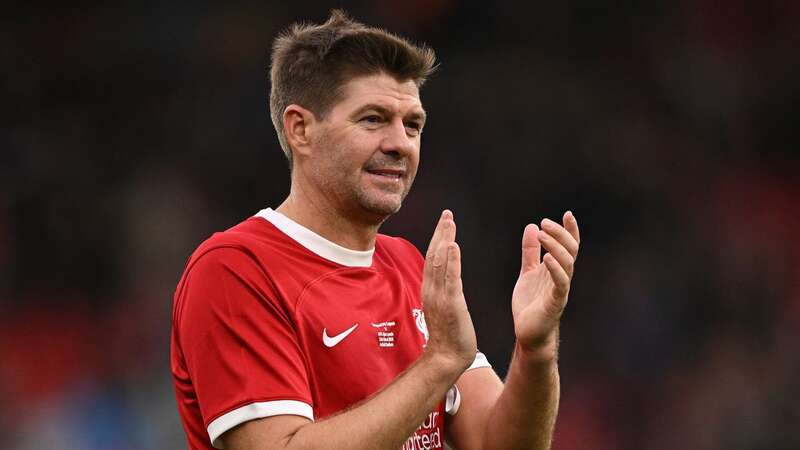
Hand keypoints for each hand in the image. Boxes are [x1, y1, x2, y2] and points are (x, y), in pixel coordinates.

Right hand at [420, 210, 476, 372]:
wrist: (447, 359)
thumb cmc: (449, 336)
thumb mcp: (443, 308)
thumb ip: (443, 292)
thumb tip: (446, 279)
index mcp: (431, 289)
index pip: (433, 258)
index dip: (439, 238)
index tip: (445, 220)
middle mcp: (432, 290)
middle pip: (434, 255)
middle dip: (441, 232)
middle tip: (447, 213)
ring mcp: (440, 297)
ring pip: (440, 263)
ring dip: (445, 240)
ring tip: (450, 222)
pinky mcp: (451, 305)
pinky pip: (450, 279)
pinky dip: (451, 261)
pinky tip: (453, 246)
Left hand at [511, 211, 580, 357]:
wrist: (528, 333)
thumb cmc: (530, 304)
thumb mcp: (527, 272)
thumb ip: (530, 252)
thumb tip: (532, 226)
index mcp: (556, 270)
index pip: (569, 247)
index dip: (570, 230)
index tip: (567, 214)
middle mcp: (562, 277)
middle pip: (571, 251)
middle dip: (561, 234)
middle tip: (546, 222)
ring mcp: (560, 290)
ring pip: (567, 264)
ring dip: (555, 246)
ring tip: (542, 234)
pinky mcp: (555, 303)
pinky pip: (560, 283)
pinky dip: (555, 269)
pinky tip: (546, 258)